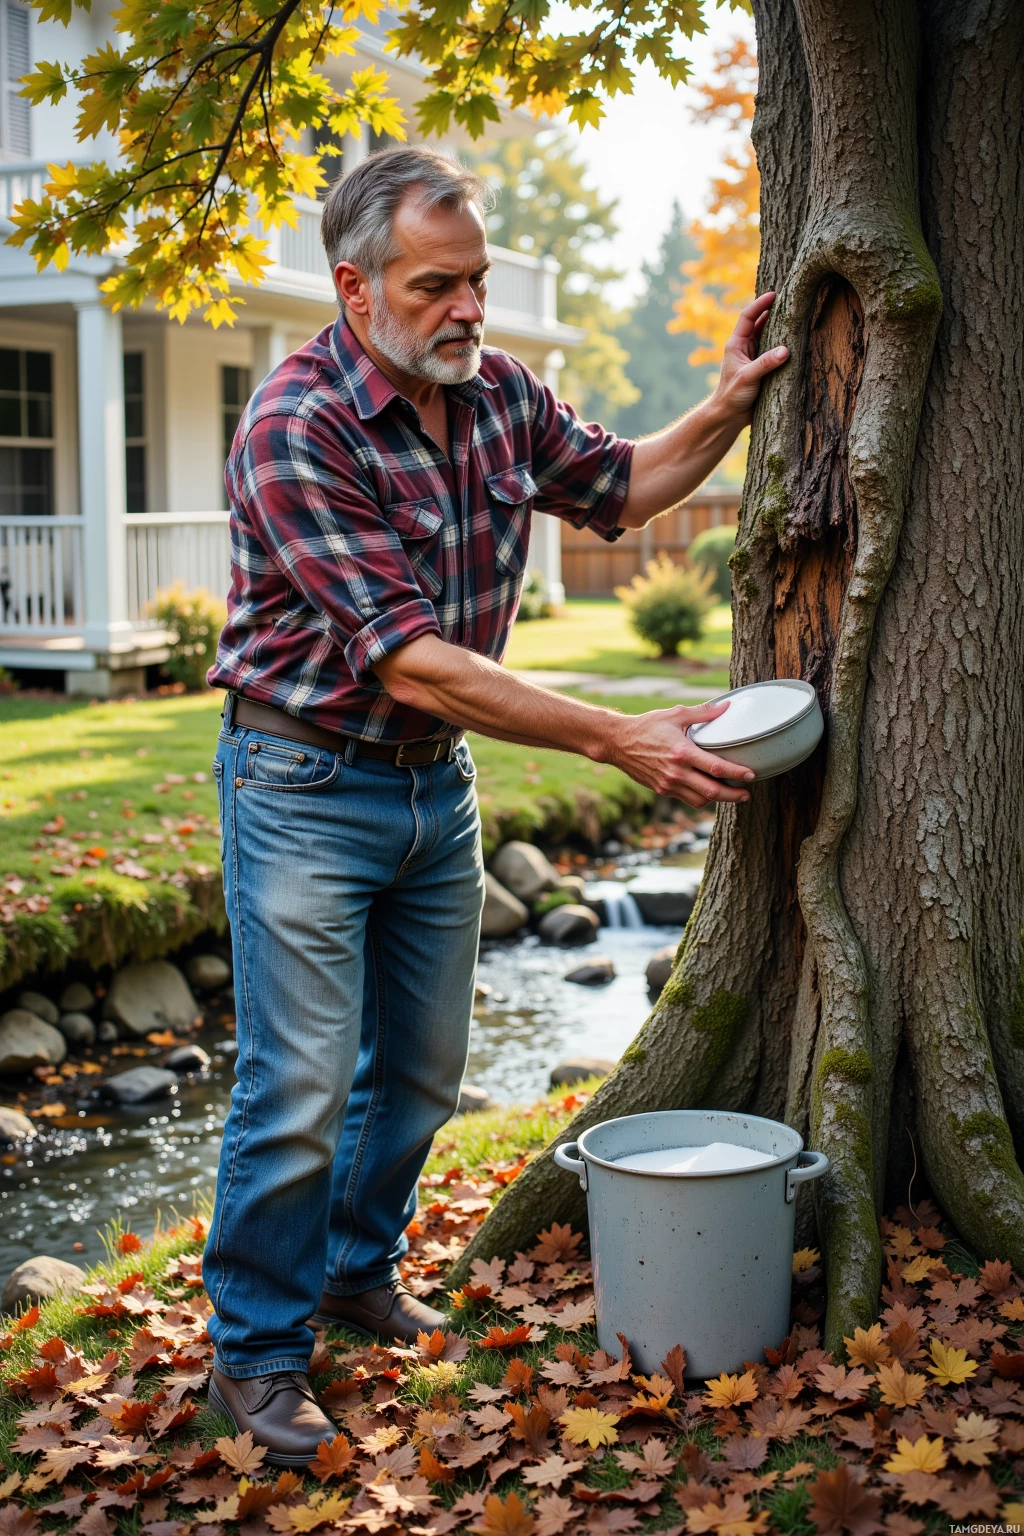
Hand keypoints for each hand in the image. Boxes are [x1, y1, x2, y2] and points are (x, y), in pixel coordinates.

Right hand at [605, 699, 753, 809]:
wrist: (618, 743)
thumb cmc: (647, 726)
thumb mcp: (675, 714)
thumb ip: (703, 712)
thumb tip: (727, 706)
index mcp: (682, 752)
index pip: (716, 768)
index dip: (737, 773)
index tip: (751, 775)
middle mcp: (676, 772)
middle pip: (712, 791)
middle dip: (734, 795)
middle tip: (747, 794)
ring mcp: (669, 784)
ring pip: (700, 800)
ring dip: (718, 800)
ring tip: (731, 793)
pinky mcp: (662, 790)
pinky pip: (687, 800)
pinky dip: (701, 798)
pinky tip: (708, 791)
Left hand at [711, 292, 788, 422]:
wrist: (730, 416)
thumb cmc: (732, 395)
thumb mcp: (748, 377)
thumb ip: (765, 363)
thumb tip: (786, 350)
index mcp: (736, 344)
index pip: (748, 317)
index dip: (760, 304)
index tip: (774, 294)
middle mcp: (745, 347)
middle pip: (760, 323)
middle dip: (773, 311)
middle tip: (791, 300)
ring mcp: (754, 357)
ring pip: (769, 337)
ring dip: (781, 328)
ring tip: (797, 317)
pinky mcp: (763, 368)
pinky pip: (775, 352)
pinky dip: (785, 345)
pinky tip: (797, 341)